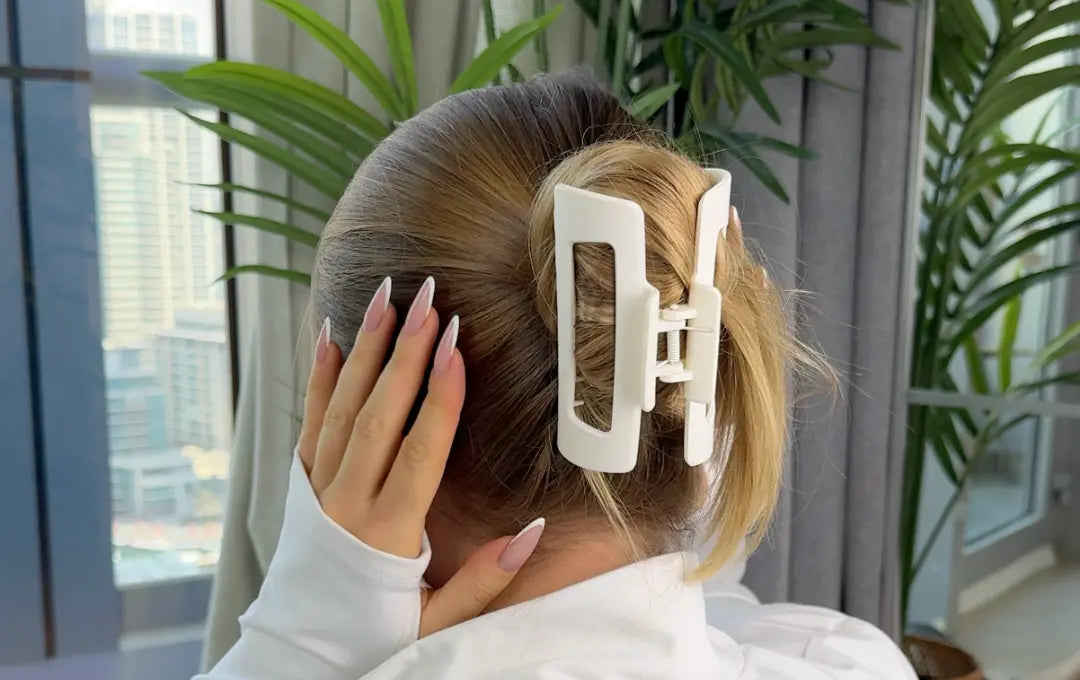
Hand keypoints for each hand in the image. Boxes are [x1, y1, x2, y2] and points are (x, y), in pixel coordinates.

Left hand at [298, 276, 542, 635]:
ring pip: (343, 408)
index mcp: (387, 534)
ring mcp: (319, 491)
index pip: (420, 451)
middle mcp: (348, 503)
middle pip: (380, 415)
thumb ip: (483, 580)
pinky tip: (331, 337)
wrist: (296, 656)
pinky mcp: (301, 486)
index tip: (454, 346)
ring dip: (366, 350)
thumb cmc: (370, 637)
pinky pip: (310, 422)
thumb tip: (532, 533)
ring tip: (385, 299)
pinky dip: (321, 377)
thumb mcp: (435, 623)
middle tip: (427, 300)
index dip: (440, 397)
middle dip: (406, 352)